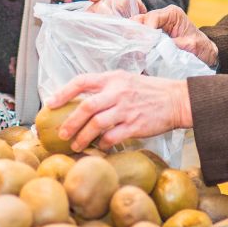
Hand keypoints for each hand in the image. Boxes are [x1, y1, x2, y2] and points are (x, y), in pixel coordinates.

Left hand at [48, 71, 192, 151]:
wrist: (177, 100)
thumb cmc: (150, 91)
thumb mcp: (126, 80)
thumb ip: (105, 87)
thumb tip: (81, 101)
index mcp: (113, 78)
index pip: (82, 81)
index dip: (63, 92)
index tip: (50, 103)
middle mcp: (118, 92)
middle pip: (86, 107)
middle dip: (70, 122)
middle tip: (61, 134)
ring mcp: (126, 109)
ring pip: (96, 125)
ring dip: (82, 137)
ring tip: (76, 145)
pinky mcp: (135, 126)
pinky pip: (112, 138)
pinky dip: (102, 145)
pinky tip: (99, 148)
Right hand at [134, 5, 217, 66]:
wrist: (205, 53)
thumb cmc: (201, 47)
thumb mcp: (192, 45)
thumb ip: (175, 44)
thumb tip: (157, 49)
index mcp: (172, 14)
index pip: (153, 17)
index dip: (147, 29)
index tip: (145, 44)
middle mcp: (161, 16)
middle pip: (141, 20)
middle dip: (136, 34)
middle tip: (135, 49)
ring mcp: (154, 26)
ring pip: (137, 28)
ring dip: (134, 40)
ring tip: (133, 53)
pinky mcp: (151, 36)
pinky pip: (139, 38)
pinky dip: (135, 45)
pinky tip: (134, 55)